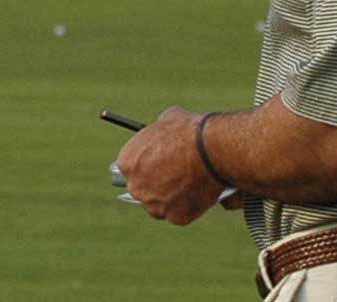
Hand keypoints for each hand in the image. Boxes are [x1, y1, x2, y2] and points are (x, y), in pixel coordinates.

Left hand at [114, 106, 225, 225]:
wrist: (210, 149)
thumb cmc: (188, 131)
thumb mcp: (167, 120)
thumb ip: (160, 133)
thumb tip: (165, 131)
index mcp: (127, 162)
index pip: (129, 169)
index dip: (143, 167)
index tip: (155, 167)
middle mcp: (135, 186)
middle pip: (142, 190)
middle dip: (155, 186)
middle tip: (171, 181)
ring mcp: (154, 204)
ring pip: (160, 206)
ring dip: (170, 200)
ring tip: (188, 189)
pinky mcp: (176, 217)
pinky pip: (181, 214)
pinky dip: (190, 208)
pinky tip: (200, 196)